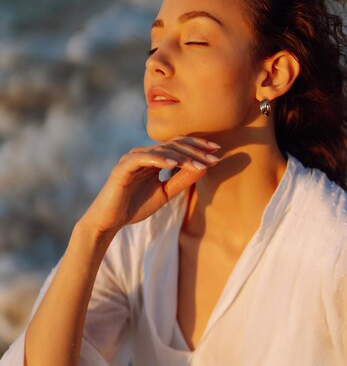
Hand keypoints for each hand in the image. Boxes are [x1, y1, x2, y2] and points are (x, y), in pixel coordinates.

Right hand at [82, 135, 220, 235]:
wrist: (110, 220)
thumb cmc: (135, 206)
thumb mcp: (166, 193)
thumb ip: (182, 180)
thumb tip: (204, 167)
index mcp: (154, 159)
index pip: (179, 146)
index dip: (198, 147)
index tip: (217, 152)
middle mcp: (144, 154)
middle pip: (173, 145)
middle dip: (196, 151)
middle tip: (214, 157)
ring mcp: (133, 158)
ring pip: (161, 150)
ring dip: (182, 157)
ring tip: (200, 164)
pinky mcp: (123, 167)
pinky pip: (143, 158)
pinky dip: (159, 159)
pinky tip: (174, 163)